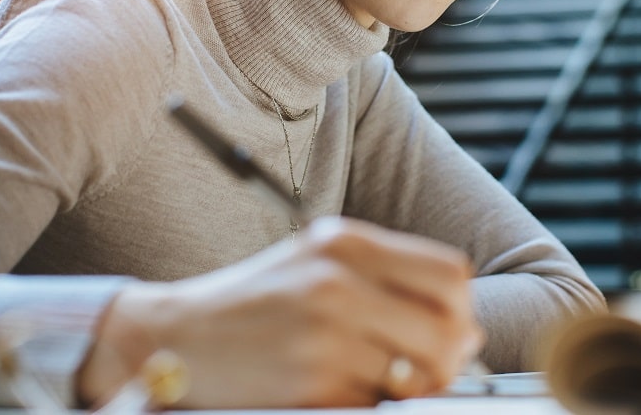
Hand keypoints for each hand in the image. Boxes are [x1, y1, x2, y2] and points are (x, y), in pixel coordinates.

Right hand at [78, 217, 482, 407]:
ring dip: (416, 387)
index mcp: (344, 242)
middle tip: (428, 366)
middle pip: (447, 327)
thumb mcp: (317, 262)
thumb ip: (389, 280)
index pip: (449, 274)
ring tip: (384, 380)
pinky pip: (377, 405)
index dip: (460, 308)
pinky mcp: (311, 385)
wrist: (175, 336)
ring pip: (421, 374)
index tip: (450, 326)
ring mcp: (324, 335)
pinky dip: (371, 404)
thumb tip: (465, 328)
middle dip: (450, 356)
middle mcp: (337, 281)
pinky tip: (344, 390)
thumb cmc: (254, 301)